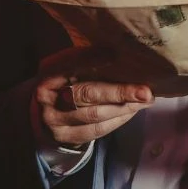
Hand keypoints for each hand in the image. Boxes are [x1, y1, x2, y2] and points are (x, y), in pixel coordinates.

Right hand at [32, 47, 153, 148]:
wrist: (41, 114)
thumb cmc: (61, 83)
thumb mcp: (66, 67)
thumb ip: (85, 59)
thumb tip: (116, 50)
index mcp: (48, 76)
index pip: (70, 64)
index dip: (91, 59)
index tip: (115, 55)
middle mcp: (49, 101)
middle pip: (86, 95)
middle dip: (119, 92)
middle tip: (145, 90)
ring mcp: (56, 122)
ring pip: (95, 116)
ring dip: (125, 107)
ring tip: (145, 99)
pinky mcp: (68, 138)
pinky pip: (98, 130)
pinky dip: (119, 120)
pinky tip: (133, 110)